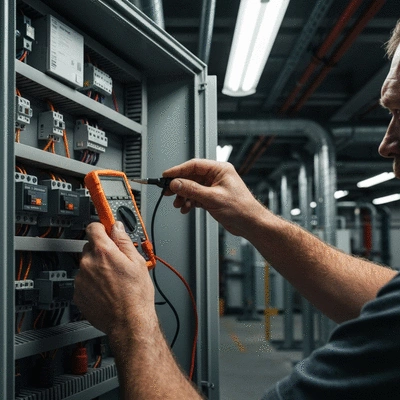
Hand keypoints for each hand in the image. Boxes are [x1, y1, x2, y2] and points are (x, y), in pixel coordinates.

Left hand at [73, 222, 155, 337]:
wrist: (128, 322)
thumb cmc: (136, 295)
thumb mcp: (137, 262)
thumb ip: (124, 241)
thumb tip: (118, 228)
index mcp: (103, 252)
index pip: (93, 228)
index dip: (101, 228)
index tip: (106, 230)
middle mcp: (88, 263)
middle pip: (90, 246)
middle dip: (101, 250)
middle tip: (116, 261)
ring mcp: (81, 279)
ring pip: (87, 264)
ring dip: (96, 267)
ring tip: (113, 279)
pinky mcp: (78, 293)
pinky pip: (83, 280)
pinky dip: (92, 282)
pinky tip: (107, 289)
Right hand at [163, 158, 265, 236]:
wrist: (250, 224)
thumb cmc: (241, 208)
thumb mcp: (212, 198)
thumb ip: (192, 190)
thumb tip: (176, 183)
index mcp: (220, 169)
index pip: (194, 165)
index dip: (178, 170)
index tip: (166, 176)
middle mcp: (216, 176)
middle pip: (191, 176)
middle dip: (179, 185)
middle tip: (167, 191)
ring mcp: (214, 187)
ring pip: (192, 188)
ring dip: (184, 196)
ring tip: (178, 203)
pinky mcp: (212, 197)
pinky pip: (196, 196)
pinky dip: (190, 202)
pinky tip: (186, 208)